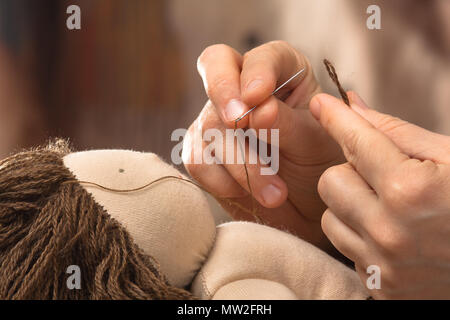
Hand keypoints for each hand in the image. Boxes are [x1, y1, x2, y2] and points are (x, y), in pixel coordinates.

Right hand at [183, 41, 343, 249]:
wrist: (307, 206)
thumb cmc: (319, 164)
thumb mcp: (315, 143)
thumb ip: (288, 123)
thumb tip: (258, 110)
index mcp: (281, 71)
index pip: (260, 57)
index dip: (255, 73)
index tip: (258, 97)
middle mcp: (244, 87)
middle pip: (215, 69)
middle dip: (224, 95)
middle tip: (239, 123)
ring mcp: (219, 117)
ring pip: (208, 124)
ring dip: (239, 162)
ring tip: (274, 194)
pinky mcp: (205, 150)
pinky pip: (197, 160)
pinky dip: (223, 181)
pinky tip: (250, 194)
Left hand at [311, 92, 449, 298]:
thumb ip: (398, 133)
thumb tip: (352, 106)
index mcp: (411, 191)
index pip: (355, 142)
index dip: (334, 117)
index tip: (320, 104)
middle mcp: (388, 231)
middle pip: (330, 181)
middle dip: (351, 171)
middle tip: (384, 174)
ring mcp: (382, 265)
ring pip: (329, 217)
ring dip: (351, 205)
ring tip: (389, 207)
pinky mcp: (379, 287)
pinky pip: (346, 247)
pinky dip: (361, 235)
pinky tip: (394, 234)